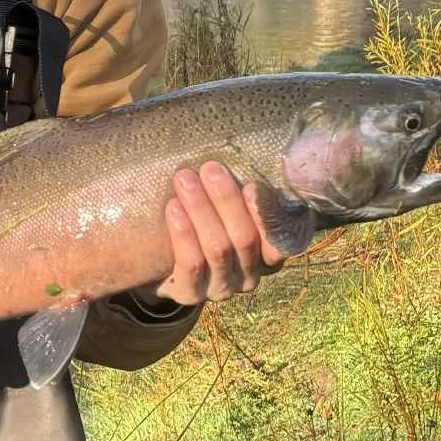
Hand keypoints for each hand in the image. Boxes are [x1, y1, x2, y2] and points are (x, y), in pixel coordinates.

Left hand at [155, 162, 286, 305]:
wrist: (160, 264)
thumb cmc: (203, 224)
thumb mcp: (226, 209)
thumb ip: (241, 191)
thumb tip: (245, 146)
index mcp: (267, 254)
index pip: (280, 239)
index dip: (267, 214)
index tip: (252, 185)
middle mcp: (250, 275)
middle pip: (244, 238)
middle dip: (226, 200)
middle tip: (209, 168)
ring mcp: (222, 288)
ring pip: (218, 248)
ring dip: (201, 210)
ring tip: (184, 179)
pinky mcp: (191, 294)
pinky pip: (191, 264)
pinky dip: (183, 234)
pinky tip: (173, 208)